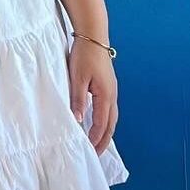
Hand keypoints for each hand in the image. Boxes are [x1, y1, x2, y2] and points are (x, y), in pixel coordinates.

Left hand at [68, 38, 118, 154]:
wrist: (93, 36)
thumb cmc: (84, 55)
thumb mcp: (77, 78)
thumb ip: (78, 99)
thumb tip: (78, 120)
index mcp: (106, 96)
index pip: (102, 124)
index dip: (95, 139)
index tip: (89, 151)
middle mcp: (112, 95)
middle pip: (110, 124)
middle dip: (104, 140)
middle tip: (96, 153)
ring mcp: (112, 90)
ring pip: (111, 117)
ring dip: (106, 131)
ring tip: (97, 142)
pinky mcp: (108, 85)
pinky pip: (109, 108)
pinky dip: (105, 120)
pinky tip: (98, 122)